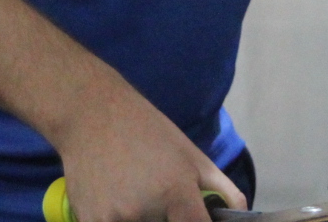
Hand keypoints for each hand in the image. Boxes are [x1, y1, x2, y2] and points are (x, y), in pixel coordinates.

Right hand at [51, 75, 244, 220]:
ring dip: (141, 220)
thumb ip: (222, 188)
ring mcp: (113, 219)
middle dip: (169, 220)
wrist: (93, 115)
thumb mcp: (192, 155)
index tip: (194, 219)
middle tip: (163, 204)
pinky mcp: (88, 221)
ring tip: (136, 196)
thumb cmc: (149, 132)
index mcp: (176, 193)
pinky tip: (117, 203)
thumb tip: (239, 214)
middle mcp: (144, 211)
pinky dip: (118, 219)